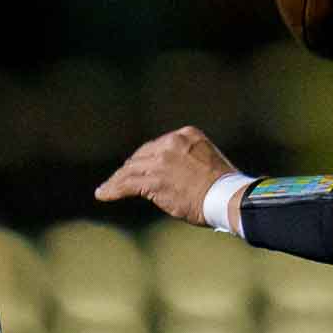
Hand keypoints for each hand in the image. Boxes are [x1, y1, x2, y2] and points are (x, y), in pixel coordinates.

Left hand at [94, 125, 236, 225]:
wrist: (229, 197)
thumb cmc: (224, 186)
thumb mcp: (207, 159)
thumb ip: (187, 159)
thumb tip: (171, 173)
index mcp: (187, 134)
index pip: (158, 145)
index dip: (147, 158)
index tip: (141, 167)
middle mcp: (172, 143)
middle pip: (142, 156)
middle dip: (131, 169)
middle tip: (121, 179)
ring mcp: (161, 161)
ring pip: (131, 170)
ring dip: (117, 180)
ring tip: (107, 188)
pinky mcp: (153, 180)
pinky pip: (126, 184)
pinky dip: (112, 189)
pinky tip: (103, 194)